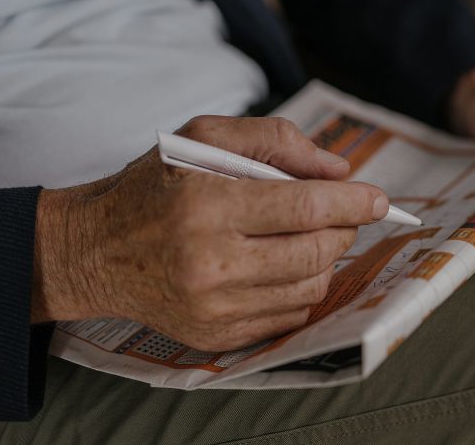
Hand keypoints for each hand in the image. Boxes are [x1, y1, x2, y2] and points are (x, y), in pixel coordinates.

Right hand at [32, 116, 388, 350]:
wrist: (95, 251)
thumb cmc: (154, 186)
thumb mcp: (202, 138)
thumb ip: (274, 140)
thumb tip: (340, 171)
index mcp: (207, 205)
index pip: (305, 207)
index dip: (353, 203)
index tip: (379, 200)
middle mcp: (210, 263)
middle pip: (316, 251)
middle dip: (343, 229)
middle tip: (342, 215)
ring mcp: (214, 308)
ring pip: (310, 287)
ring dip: (325, 259)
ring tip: (306, 237)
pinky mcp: (216, 336)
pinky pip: (289, 316)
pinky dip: (300, 288)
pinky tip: (281, 266)